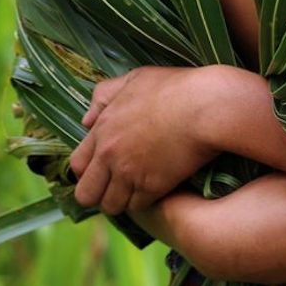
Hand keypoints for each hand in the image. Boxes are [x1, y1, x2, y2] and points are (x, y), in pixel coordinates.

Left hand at [70, 65, 220, 214]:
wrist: (208, 106)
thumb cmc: (176, 88)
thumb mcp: (136, 78)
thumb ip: (105, 95)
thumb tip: (87, 120)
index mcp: (104, 128)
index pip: (77, 164)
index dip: (87, 171)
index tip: (102, 171)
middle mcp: (110, 154)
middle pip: (86, 194)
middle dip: (97, 193)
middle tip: (114, 186)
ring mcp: (130, 173)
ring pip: (110, 205)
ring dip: (121, 200)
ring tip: (135, 190)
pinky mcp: (153, 187)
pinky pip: (137, 207)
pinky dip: (144, 201)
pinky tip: (155, 189)